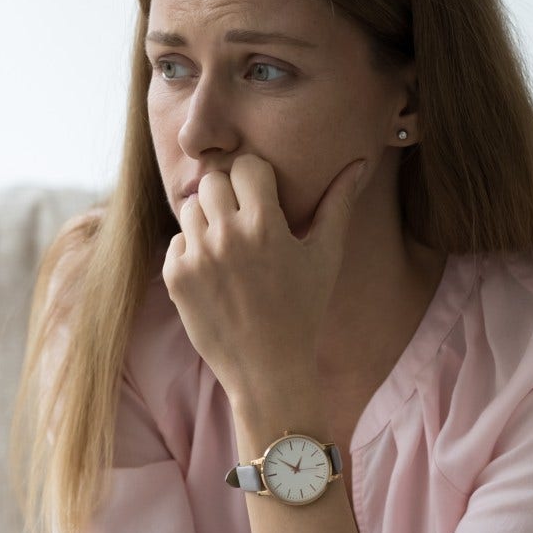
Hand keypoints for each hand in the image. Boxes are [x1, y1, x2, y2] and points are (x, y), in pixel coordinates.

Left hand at [162, 152, 371, 397]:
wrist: (268, 369)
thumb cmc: (303, 310)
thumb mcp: (325, 257)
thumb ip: (338, 204)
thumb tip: (358, 163)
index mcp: (264, 225)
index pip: (247, 165)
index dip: (257, 178)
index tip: (264, 198)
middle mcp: (226, 236)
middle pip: (214, 181)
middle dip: (229, 195)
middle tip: (244, 220)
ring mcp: (196, 257)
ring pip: (191, 208)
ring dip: (208, 220)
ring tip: (229, 247)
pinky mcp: (175, 277)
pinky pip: (177, 241)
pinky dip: (192, 251)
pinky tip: (216, 274)